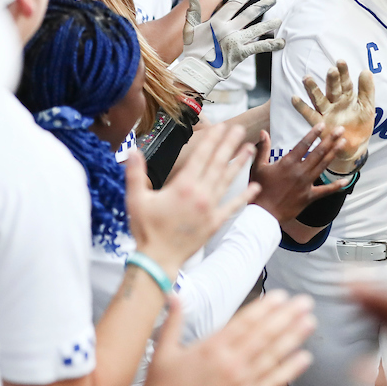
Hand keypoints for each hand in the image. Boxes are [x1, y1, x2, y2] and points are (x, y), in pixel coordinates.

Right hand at [125, 124, 257, 274]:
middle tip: (239, 129)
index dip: (212, 140)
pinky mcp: (214, 223)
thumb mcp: (136, 199)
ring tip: (249, 149)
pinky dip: (244, 197)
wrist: (158, 259)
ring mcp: (210, 209)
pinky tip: (255, 187)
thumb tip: (132, 150)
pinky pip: (232, 207)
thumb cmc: (145, 230)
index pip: (201, 157)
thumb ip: (135, 173)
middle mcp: (200, 194)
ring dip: (239, 164)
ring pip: (227, 181)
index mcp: (183, 186)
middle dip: (229, 145)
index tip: (221, 126)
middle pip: (218, 164)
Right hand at [139, 289, 316, 385]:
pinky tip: (304, 358)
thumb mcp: (162, 353)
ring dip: (294, 337)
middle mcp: (231, 364)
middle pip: (265, 334)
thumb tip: (174, 294)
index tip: (282, 295)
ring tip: (310, 322)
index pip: (245, 321)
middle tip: (305, 302)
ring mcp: (242, 385)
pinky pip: (274, 383)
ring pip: (274, 356)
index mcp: (211, 348)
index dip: (266, 307)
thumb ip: (173, 322)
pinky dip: (291, 370)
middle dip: (287, 316)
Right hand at [172, 0, 284, 96]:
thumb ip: (193, 11)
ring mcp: (236, 41)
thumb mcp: (190, 29)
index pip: (234, 4)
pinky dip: (271, 45)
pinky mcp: (241, 53)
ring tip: (279, 20)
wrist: (197, 71)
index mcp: (217, 22)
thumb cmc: (192, 51)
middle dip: (263, 5)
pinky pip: (259, 47)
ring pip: (257, 29)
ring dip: (270, 24)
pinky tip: (281, 42)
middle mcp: (229, 29)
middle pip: (250, 13)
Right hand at [250, 125, 350, 221]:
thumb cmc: (259, 189)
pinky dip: (336, 186)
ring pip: (323, 166)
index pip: (304, 144)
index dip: (314, 133)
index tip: (323, 124)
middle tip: (340, 130)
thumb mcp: (258, 167)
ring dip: (334, 153)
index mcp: (287, 163)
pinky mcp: (309, 196)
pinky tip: (345, 180)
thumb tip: (264, 132)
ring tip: (343, 143)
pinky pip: (325, 191)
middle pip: (318, 152)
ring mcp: (306, 184)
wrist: (263, 213)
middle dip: (330, 139)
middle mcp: (299, 171)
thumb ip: (263, 148)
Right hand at [292, 60, 374, 172]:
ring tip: (307, 78)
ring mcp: (327, 112)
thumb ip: (367, 90)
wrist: (357, 145)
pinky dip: (302, 107)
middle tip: (331, 70)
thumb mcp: (367, 107)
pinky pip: (310, 115)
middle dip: (331, 80)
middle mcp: (335, 102)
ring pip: (319, 99)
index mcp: (347, 97)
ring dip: (312, 89)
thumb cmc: (361, 125)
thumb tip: (366, 71)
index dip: (343, 73)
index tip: (341, 62)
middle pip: (332, 89)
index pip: (345, 83)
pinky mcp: (320, 124)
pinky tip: (294, 98)